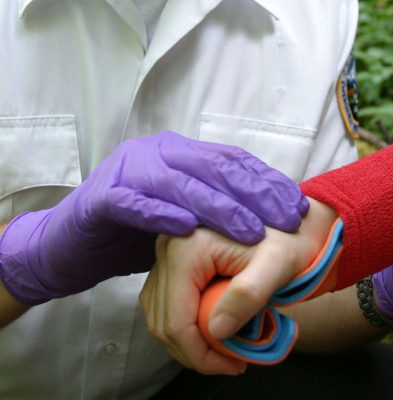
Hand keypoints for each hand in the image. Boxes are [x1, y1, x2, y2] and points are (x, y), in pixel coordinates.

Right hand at [0, 131, 307, 304]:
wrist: (70, 247)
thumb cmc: (136, 234)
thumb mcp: (189, 219)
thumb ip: (221, 211)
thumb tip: (274, 219)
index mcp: (183, 154)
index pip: (234, 161)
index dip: (269, 182)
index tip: (299, 206)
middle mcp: (159, 154)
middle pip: (215, 166)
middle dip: (256, 193)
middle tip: (287, 218)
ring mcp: (128, 172)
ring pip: (180, 183)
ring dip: (220, 207)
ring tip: (252, 230)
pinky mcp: (100, 198)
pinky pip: (133, 202)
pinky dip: (161, 213)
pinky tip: (187, 228)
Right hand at [140, 199, 336, 373]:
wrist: (291, 219)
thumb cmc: (288, 238)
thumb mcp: (278, 265)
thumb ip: (249, 294)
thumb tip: (217, 331)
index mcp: (187, 249)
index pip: (176, 321)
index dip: (200, 354)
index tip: (233, 365)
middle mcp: (167, 248)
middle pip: (163, 323)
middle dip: (196, 352)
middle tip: (231, 363)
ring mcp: (166, 255)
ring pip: (161, 317)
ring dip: (190, 342)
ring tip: (226, 350)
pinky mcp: (172, 263)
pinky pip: (168, 306)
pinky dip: (188, 325)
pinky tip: (216, 330)